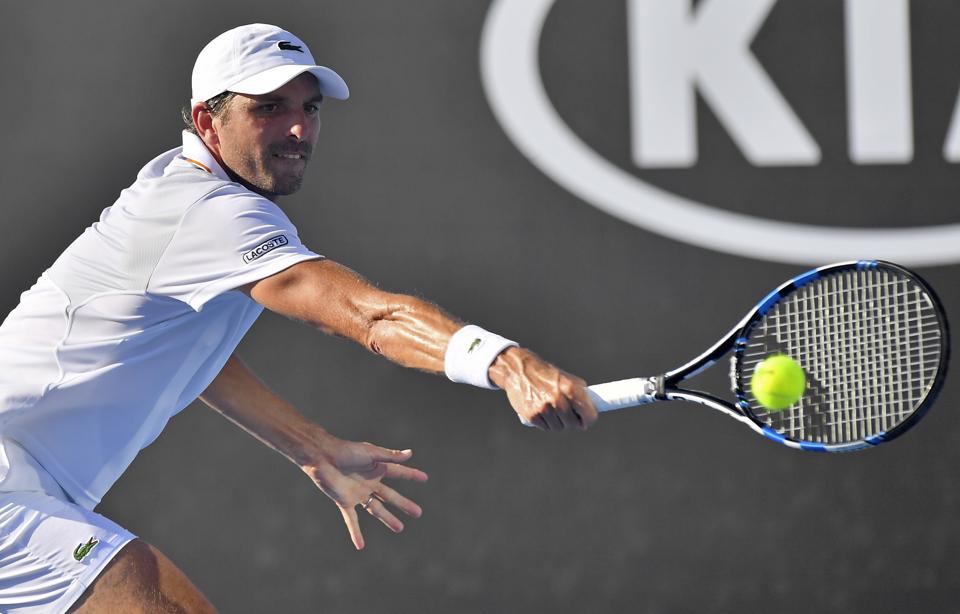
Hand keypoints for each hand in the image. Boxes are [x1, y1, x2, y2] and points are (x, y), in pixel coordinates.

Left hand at [301, 433, 427, 549]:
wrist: (322, 458)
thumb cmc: (346, 451)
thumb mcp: (370, 453)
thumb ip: (390, 456)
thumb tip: (410, 454)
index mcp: (376, 468)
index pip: (398, 472)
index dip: (411, 475)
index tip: (425, 478)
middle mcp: (369, 482)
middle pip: (390, 496)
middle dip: (404, 504)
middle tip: (418, 513)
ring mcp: (358, 493)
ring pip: (376, 509)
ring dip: (388, 519)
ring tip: (400, 528)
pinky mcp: (345, 502)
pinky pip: (352, 520)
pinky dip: (355, 533)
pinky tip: (360, 546)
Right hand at [488, 347, 598, 430]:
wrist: (518, 370)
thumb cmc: (545, 373)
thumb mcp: (566, 377)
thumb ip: (579, 392)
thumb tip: (591, 407)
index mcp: (570, 388)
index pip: (589, 415)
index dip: (589, 419)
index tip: (587, 421)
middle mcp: (558, 399)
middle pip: (573, 424)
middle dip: (573, 421)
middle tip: (568, 415)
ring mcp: (544, 409)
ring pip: (559, 428)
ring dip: (558, 422)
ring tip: (552, 410)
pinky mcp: (532, 416)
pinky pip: (545, 428)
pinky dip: (545, 423)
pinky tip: (542, 411)